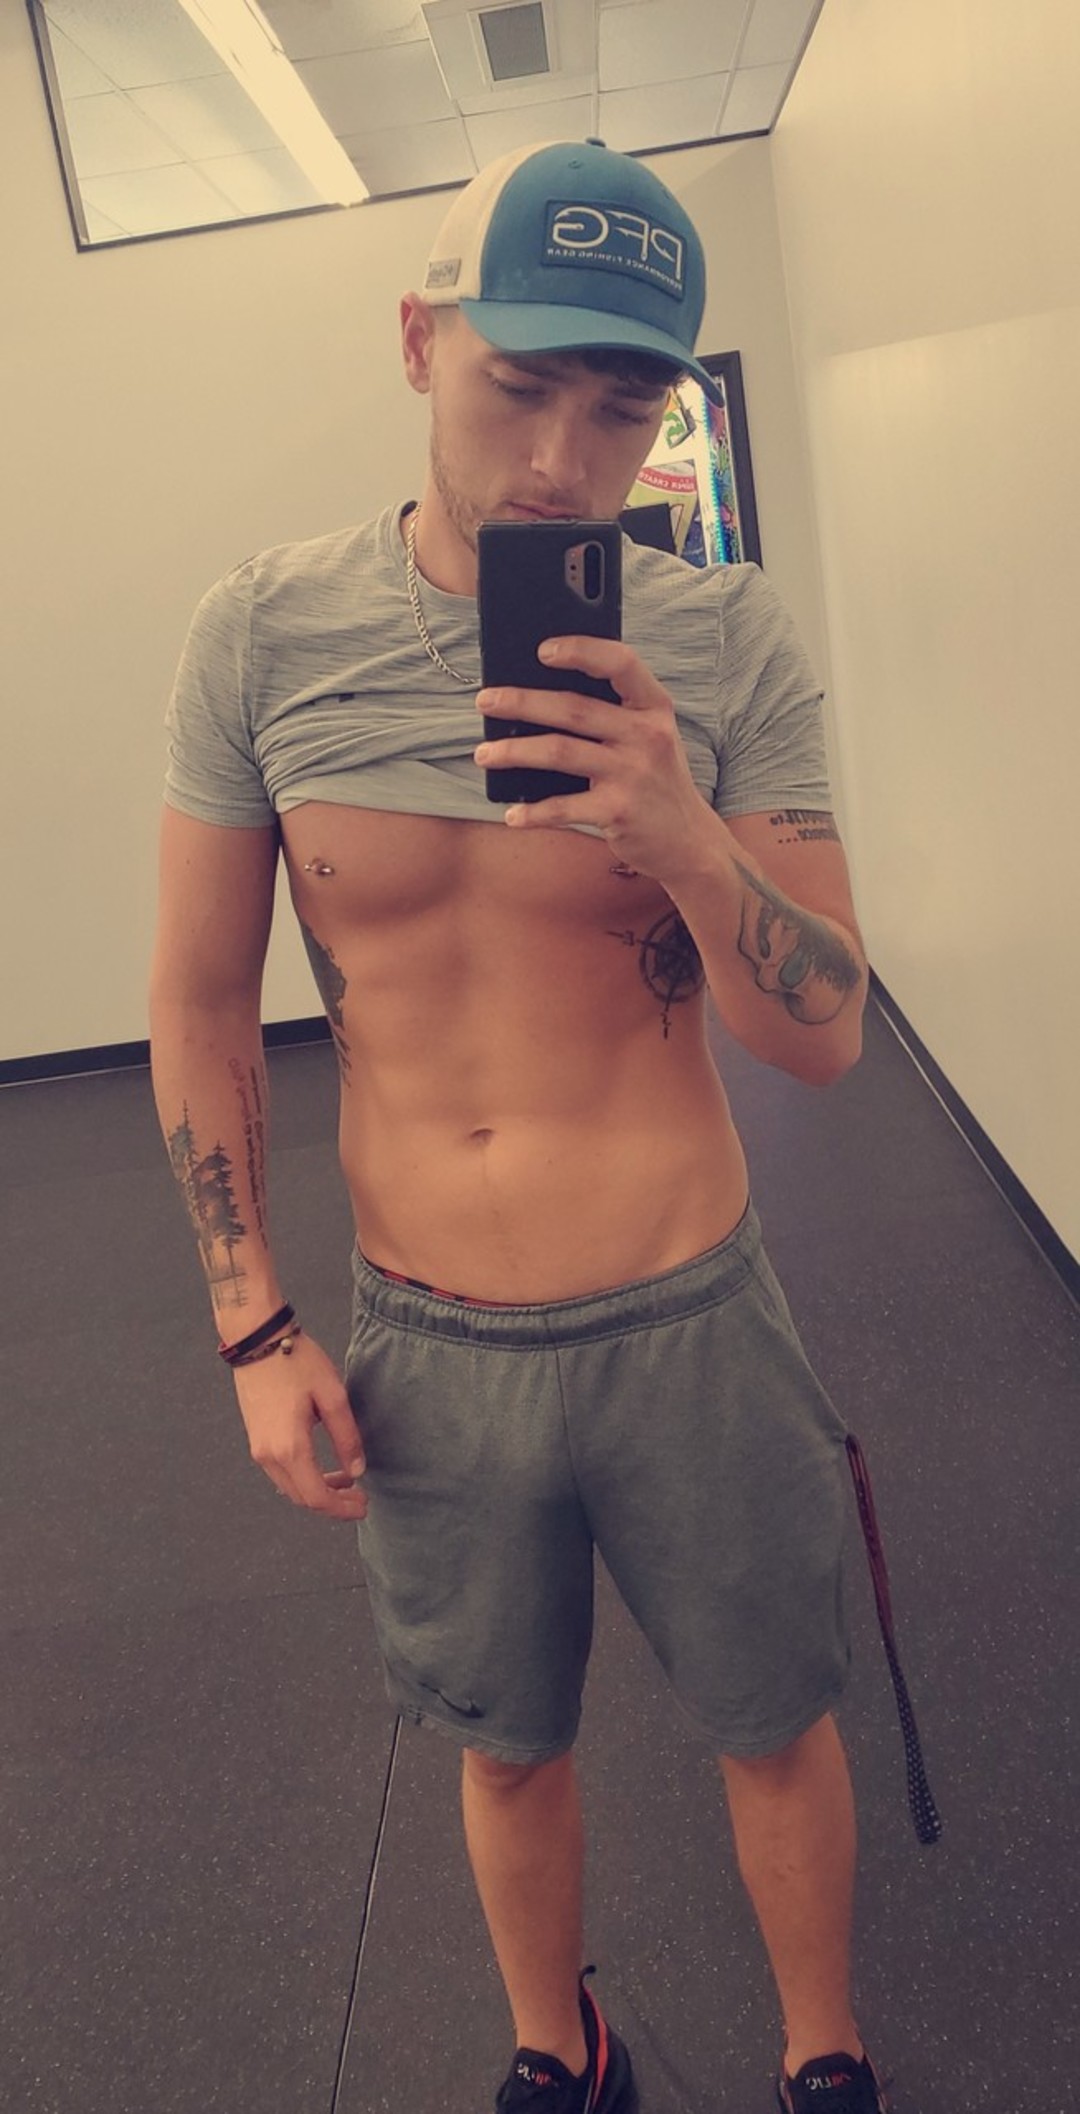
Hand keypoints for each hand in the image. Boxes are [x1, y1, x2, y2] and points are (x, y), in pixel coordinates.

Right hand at [232, 1332, 367, 1520]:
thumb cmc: (297, 1362)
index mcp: (289, 1448)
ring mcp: (258, 1449)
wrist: (258, 1341)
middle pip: (301, 1498)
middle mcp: (269, 1456)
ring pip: (290, 1487)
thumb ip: (346, 1438)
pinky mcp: (256, 1439)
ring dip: (318, 1491)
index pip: (316, 1497)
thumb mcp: (332, 1396)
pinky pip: (281, 1473)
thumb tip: (358, 1470)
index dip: (342, 1508)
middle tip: (359, 1498)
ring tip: (346, 1480)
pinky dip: (304, 1478)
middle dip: (332, 1504)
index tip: (364, 1506)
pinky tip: (322, 1467)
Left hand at [474, 634, 716, 884]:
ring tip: (484, 754)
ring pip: (560, 752)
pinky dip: (533, 812)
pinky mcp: (619, 811)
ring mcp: (633, 774)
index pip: (620, 662)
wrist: (688, 841)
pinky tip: (511, 814)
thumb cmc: (654, 780)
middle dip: (522, 702)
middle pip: (573, 708)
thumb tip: (537, 696)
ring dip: (514, 752)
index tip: (542, 649)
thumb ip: (612, 714)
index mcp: (654, 707)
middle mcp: (647, 736)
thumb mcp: (648, 738)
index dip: (581, 650)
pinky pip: (564, 808)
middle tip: (484, 701)